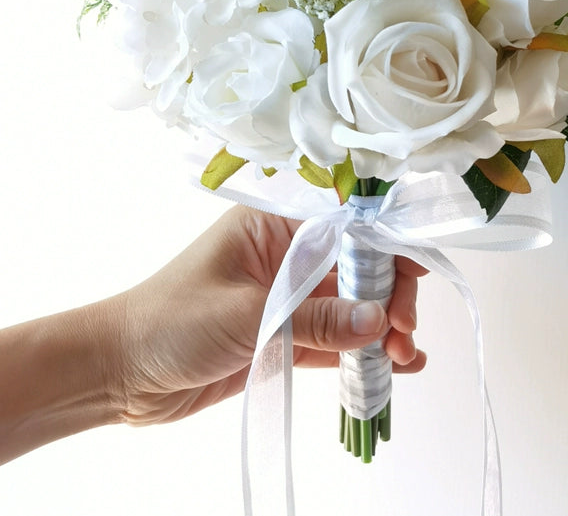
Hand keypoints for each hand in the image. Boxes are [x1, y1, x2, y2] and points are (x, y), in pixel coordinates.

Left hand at [113, 205, 426, 425]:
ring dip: (381, 328)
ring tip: (404, 358)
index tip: (417, 273)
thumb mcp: (247, 314)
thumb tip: (379, 320)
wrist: (118, 373)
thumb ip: (317, 317)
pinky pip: (334, 341)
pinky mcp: (283, 339)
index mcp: (272, 227)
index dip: (384, 247)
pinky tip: (393, 368)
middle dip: (387, 295)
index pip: (343, 226)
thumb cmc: (170, 321)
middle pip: (356, 268)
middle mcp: (285, 257)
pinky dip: (362, 353)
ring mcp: (286, 300)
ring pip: (351, 306)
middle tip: (404, 329)